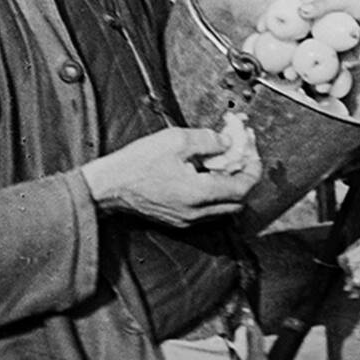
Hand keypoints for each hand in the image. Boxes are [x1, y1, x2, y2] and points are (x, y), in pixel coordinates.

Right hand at [80, 128, 259, 227]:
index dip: (253, 166)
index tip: (252, 148)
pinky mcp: (178, 219)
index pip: (244, 187)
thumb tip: (227, 142)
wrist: (106, 187)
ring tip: (225, 160)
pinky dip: (215, 192)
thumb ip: (208, 140)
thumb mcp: (176, 140)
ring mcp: (187, 219)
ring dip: (231, 185)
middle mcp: (197, 212)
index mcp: (200, 194)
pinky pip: (208, 209)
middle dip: (245, 175)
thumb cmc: (136, 164)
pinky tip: (206, 172)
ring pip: (224, 207)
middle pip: (239, 200)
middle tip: (242, 153)